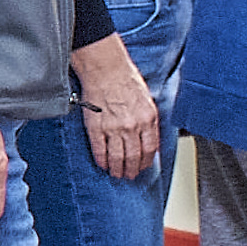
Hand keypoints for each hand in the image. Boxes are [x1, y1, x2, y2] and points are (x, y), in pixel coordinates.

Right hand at [71, 34, 158, 179]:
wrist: (106, 70)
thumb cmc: (126, 80)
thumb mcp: (147, 100)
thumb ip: (148, 121)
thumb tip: (148, 139)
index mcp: (148, 118)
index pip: (150, 149)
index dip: (146, 162)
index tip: (143, 166)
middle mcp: (132, 126)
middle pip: (134, 157)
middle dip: (132, 170)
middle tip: (129, 175)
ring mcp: (113, 128)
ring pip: (117, 158)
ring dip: (117, 169)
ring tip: (117, 173)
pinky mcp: (96, 128)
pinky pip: (100, 151)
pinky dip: (102, 161)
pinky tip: (103, 164)